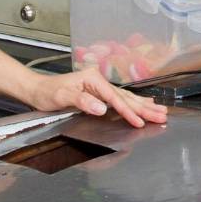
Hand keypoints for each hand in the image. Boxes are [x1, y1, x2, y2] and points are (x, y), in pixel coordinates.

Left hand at [22, 67, 167, 128]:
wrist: (37, 89)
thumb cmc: (47, 93)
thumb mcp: (61, 96)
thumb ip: (81, 100)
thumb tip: (101, 107)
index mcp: (92, 79)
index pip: (114, 98)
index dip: (128, 111)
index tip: (140, 122)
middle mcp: (98, 80)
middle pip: (125, 96)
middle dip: (144, 108)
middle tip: (163, 116)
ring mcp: (99, 86)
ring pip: (126, 97)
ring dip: (143, 105)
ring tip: (161, 111)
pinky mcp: (98, 93)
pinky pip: (120, 99)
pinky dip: (134, 102)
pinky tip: (144, 103)